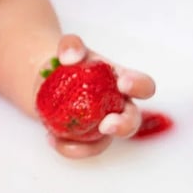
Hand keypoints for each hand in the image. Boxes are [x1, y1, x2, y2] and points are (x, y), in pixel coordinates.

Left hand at [44, 33, 155, 158]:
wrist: (49, 77)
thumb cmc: (70, 61)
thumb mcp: (69, 47)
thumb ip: (71, 45)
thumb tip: (70, 58)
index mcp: (121, 80)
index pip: (143, 85)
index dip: (139, 87)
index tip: (123, 84)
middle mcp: (117, 105)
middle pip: (132, 120)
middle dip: (125, 126)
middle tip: (107, 125)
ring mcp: (102, 123)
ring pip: (106, 141)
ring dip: (90, 145)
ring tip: (64, 138)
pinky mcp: (86, 138)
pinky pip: (83, 148)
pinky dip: (68, 147)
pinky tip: (52, 139)